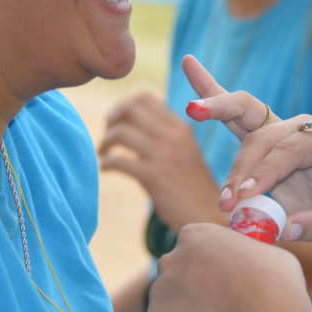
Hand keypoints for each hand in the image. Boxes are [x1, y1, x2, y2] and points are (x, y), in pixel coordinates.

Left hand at [99, 88, 223, 228]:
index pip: (144, 97)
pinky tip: (105, 169)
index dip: (123, 105)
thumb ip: (163, 134)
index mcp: (180, 126)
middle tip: (108, 136)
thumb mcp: (183, 150)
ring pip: (121, 132)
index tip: (117, 121)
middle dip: (112, 119)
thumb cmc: (191, 184)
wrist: (207, 214)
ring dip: (106, 141)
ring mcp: (163, 155)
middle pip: (130, 108)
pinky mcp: (154, 177)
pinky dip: (106, 163)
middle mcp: (173, 136)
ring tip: (103, 153)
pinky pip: (119, 161)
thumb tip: (129, 120)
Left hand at [147, 223, 311, 311]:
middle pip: (177, 275)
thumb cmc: (273, 283)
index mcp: (196, 234)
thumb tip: (254, 262)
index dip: (207, 267)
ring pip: (171, 303)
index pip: (194, 249)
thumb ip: (249, 253)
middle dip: (192, 289)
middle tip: (218, 306)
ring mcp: (160, 288)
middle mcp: (172, 257)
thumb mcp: (267, 253)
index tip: (221, 281)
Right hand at [181, 55, 311, 255]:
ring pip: (243, 117)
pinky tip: (189, 62)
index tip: (246, 197)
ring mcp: (284, 129)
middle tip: (228, 199)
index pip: (290, 149)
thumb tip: (283, 230)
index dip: (266, 172)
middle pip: (263, 132)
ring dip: (223, 147)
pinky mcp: (265, 139)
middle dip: (242, 164)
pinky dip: (210, 95)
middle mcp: (306, 126)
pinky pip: (234, 113)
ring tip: (223, 196)